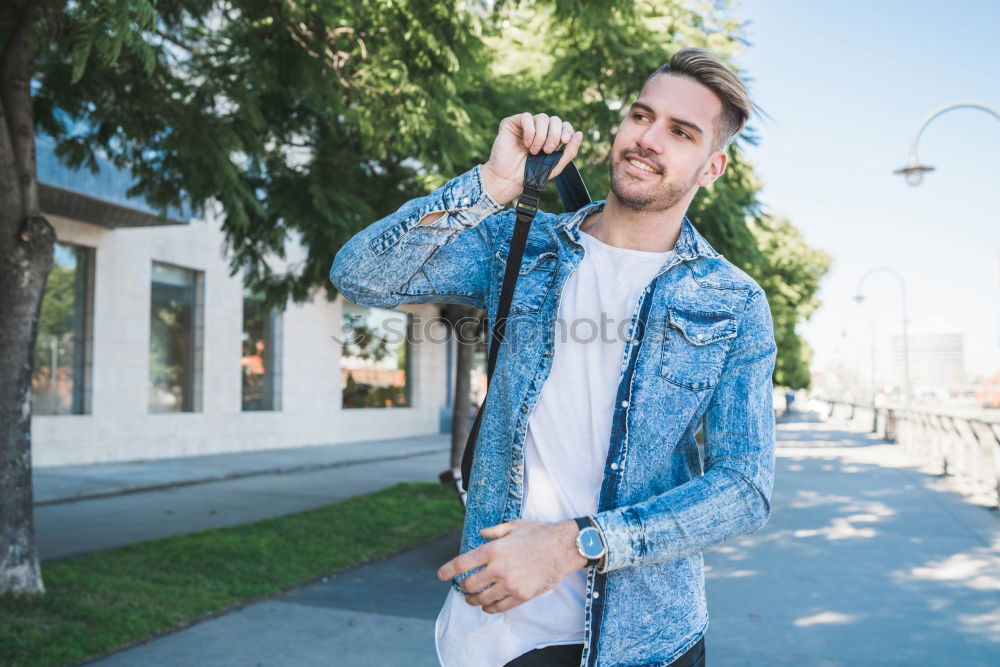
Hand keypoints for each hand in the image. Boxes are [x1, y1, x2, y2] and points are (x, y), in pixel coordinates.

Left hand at [436, 519, 586, 613]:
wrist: (563, 547)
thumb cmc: (539, 533)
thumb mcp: (514, 525)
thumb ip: (494, 531)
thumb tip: (481, 535)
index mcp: (493, 550)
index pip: (462, 564)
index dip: (448, 571)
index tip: (441, 575)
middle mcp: (498, 569)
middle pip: (469, 585)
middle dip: (463, 587)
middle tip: (463, 587)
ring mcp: (509, 584)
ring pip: (482, 599)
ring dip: (473, 600)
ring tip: (472, 599)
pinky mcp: (521, 595)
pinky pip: (499, 607)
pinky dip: (489, 608)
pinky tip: (487, 605)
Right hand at [481, 112, 583, 205]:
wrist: (508, 180)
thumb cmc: (531, 174)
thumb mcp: (556, 165)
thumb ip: (570, 151)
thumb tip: (580, 133)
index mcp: (550, 138)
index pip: (564, 125)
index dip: (567, 130)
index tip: (565, 141)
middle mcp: (539, 130)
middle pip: (555, 120)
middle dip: (554, 134)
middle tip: (548, 151)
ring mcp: (525, 126)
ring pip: (542, 117)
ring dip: (541, 136)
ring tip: (534, 151)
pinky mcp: (512, 124)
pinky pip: (526, 117)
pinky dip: (530, 130)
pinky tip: (526, 143)